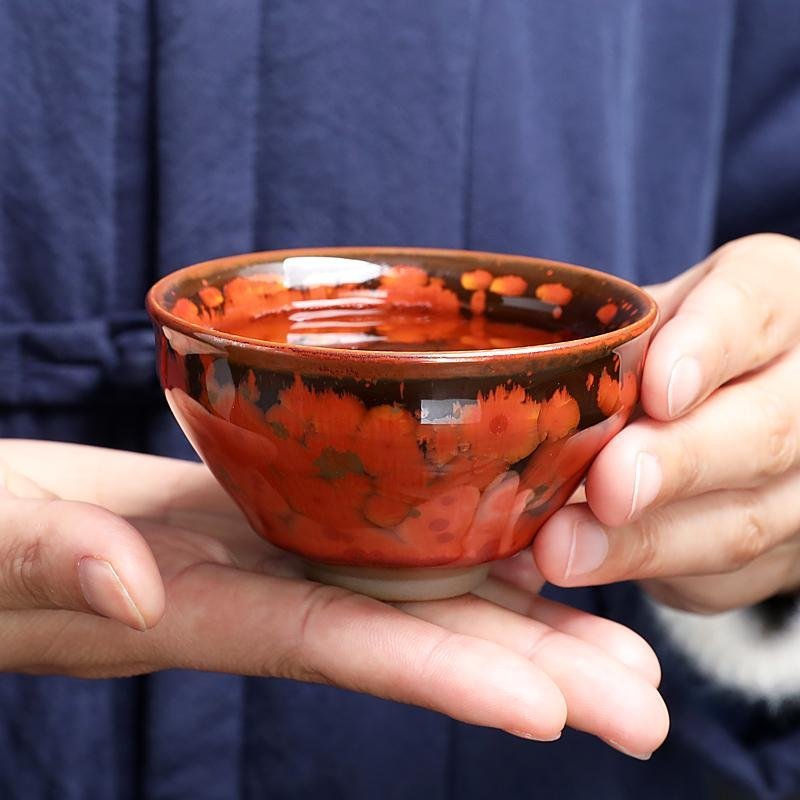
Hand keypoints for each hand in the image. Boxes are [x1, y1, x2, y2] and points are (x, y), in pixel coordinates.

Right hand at [0, 440, 666, 758]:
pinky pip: (377, 551)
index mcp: (202, 607)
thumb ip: (58, 565)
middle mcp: (259, 597)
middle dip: (527, 676)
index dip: (440, 674)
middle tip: (646, 709)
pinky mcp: (268, 527)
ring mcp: (271, 564)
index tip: (549, 711)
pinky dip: (452, 561)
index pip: (337, 644)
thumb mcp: (6, 546)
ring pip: (410, 597)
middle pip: (407, 639)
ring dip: (517, 624)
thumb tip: (131, 591)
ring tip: (622, 655)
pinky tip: (522, 564)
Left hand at [533, 233, 799, 612]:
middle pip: (766, 429)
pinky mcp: (776, 551)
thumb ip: (611, 347)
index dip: (707, 349)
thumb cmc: (670, 351)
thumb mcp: (649, 323)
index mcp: (775, 300)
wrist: (732, 409)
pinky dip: (644, 573)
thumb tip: (522, 394)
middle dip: (678, 463)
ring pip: (745, 519)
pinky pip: (721, 576)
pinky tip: (580, 566)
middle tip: (607, 487)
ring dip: (648, 542)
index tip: (659, 390)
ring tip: (563, 550)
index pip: (752, 309)